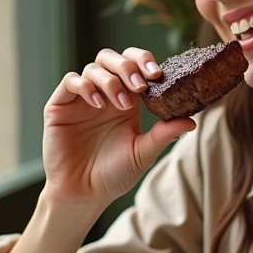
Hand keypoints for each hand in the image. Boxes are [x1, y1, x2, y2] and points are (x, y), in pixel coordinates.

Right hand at [41, 47, 194, 205]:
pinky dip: (85, 86)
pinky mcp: (60, 106)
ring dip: (111, 80)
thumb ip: (163, 135)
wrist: (84, 194)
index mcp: (126, 99)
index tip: (158, 75)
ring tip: (122, 104)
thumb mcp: (142, 153)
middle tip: (141, 85)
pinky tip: (98, 104)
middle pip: (112, 58)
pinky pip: (71, 81)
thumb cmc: (113, 175)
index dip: (145, 63)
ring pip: (94, 67)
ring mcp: (81, 98)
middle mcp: (104, 94)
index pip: (134, 66)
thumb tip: (192, 121)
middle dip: (128, 66)